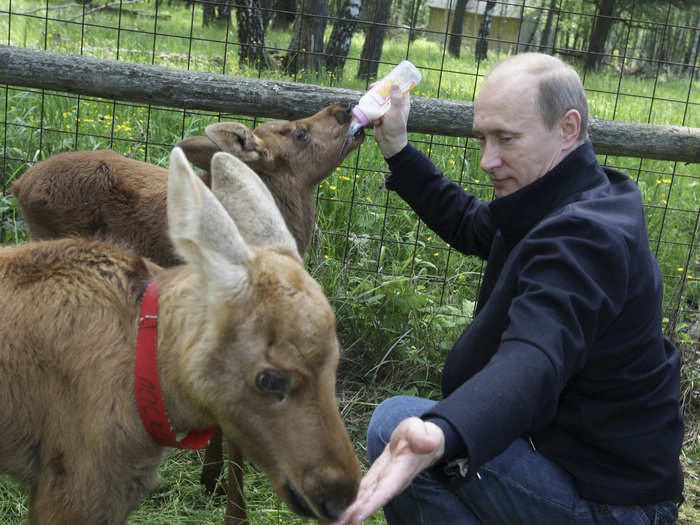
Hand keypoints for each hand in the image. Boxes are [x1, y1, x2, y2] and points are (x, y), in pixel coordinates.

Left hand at [322, 417, 444, 524]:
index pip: (384, 490)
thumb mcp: (421, 431)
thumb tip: (429, 442)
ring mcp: (380, 484)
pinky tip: (332, 511)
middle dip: (350, 516)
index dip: (370, 504)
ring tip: (325, 524)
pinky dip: (346, 503)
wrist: (420, 442)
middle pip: (368, 502)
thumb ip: (423, 437)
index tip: (354, 517)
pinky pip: (358, 494)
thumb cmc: (420, 435)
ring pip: (360, 501)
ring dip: (344, 513)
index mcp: (400, 472)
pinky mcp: (373, 480)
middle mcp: (389, 483)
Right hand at [372, 84, 409, 158]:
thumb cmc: (395, 127)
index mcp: (403, 102)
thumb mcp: (396, 111)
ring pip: (378, 100)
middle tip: (372, 87)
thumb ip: (395, 97)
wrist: (389, 143)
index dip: (393, 81)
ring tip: (371, 105)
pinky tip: (377, 122)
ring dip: (374, 103)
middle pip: (386, 92)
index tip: (386, 79)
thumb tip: (394, 83)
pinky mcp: (380, 116)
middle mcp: (395, 105)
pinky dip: (373, 115)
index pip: (399, 87)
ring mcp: (387, 110)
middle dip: (379, 90)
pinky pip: (374, 110)